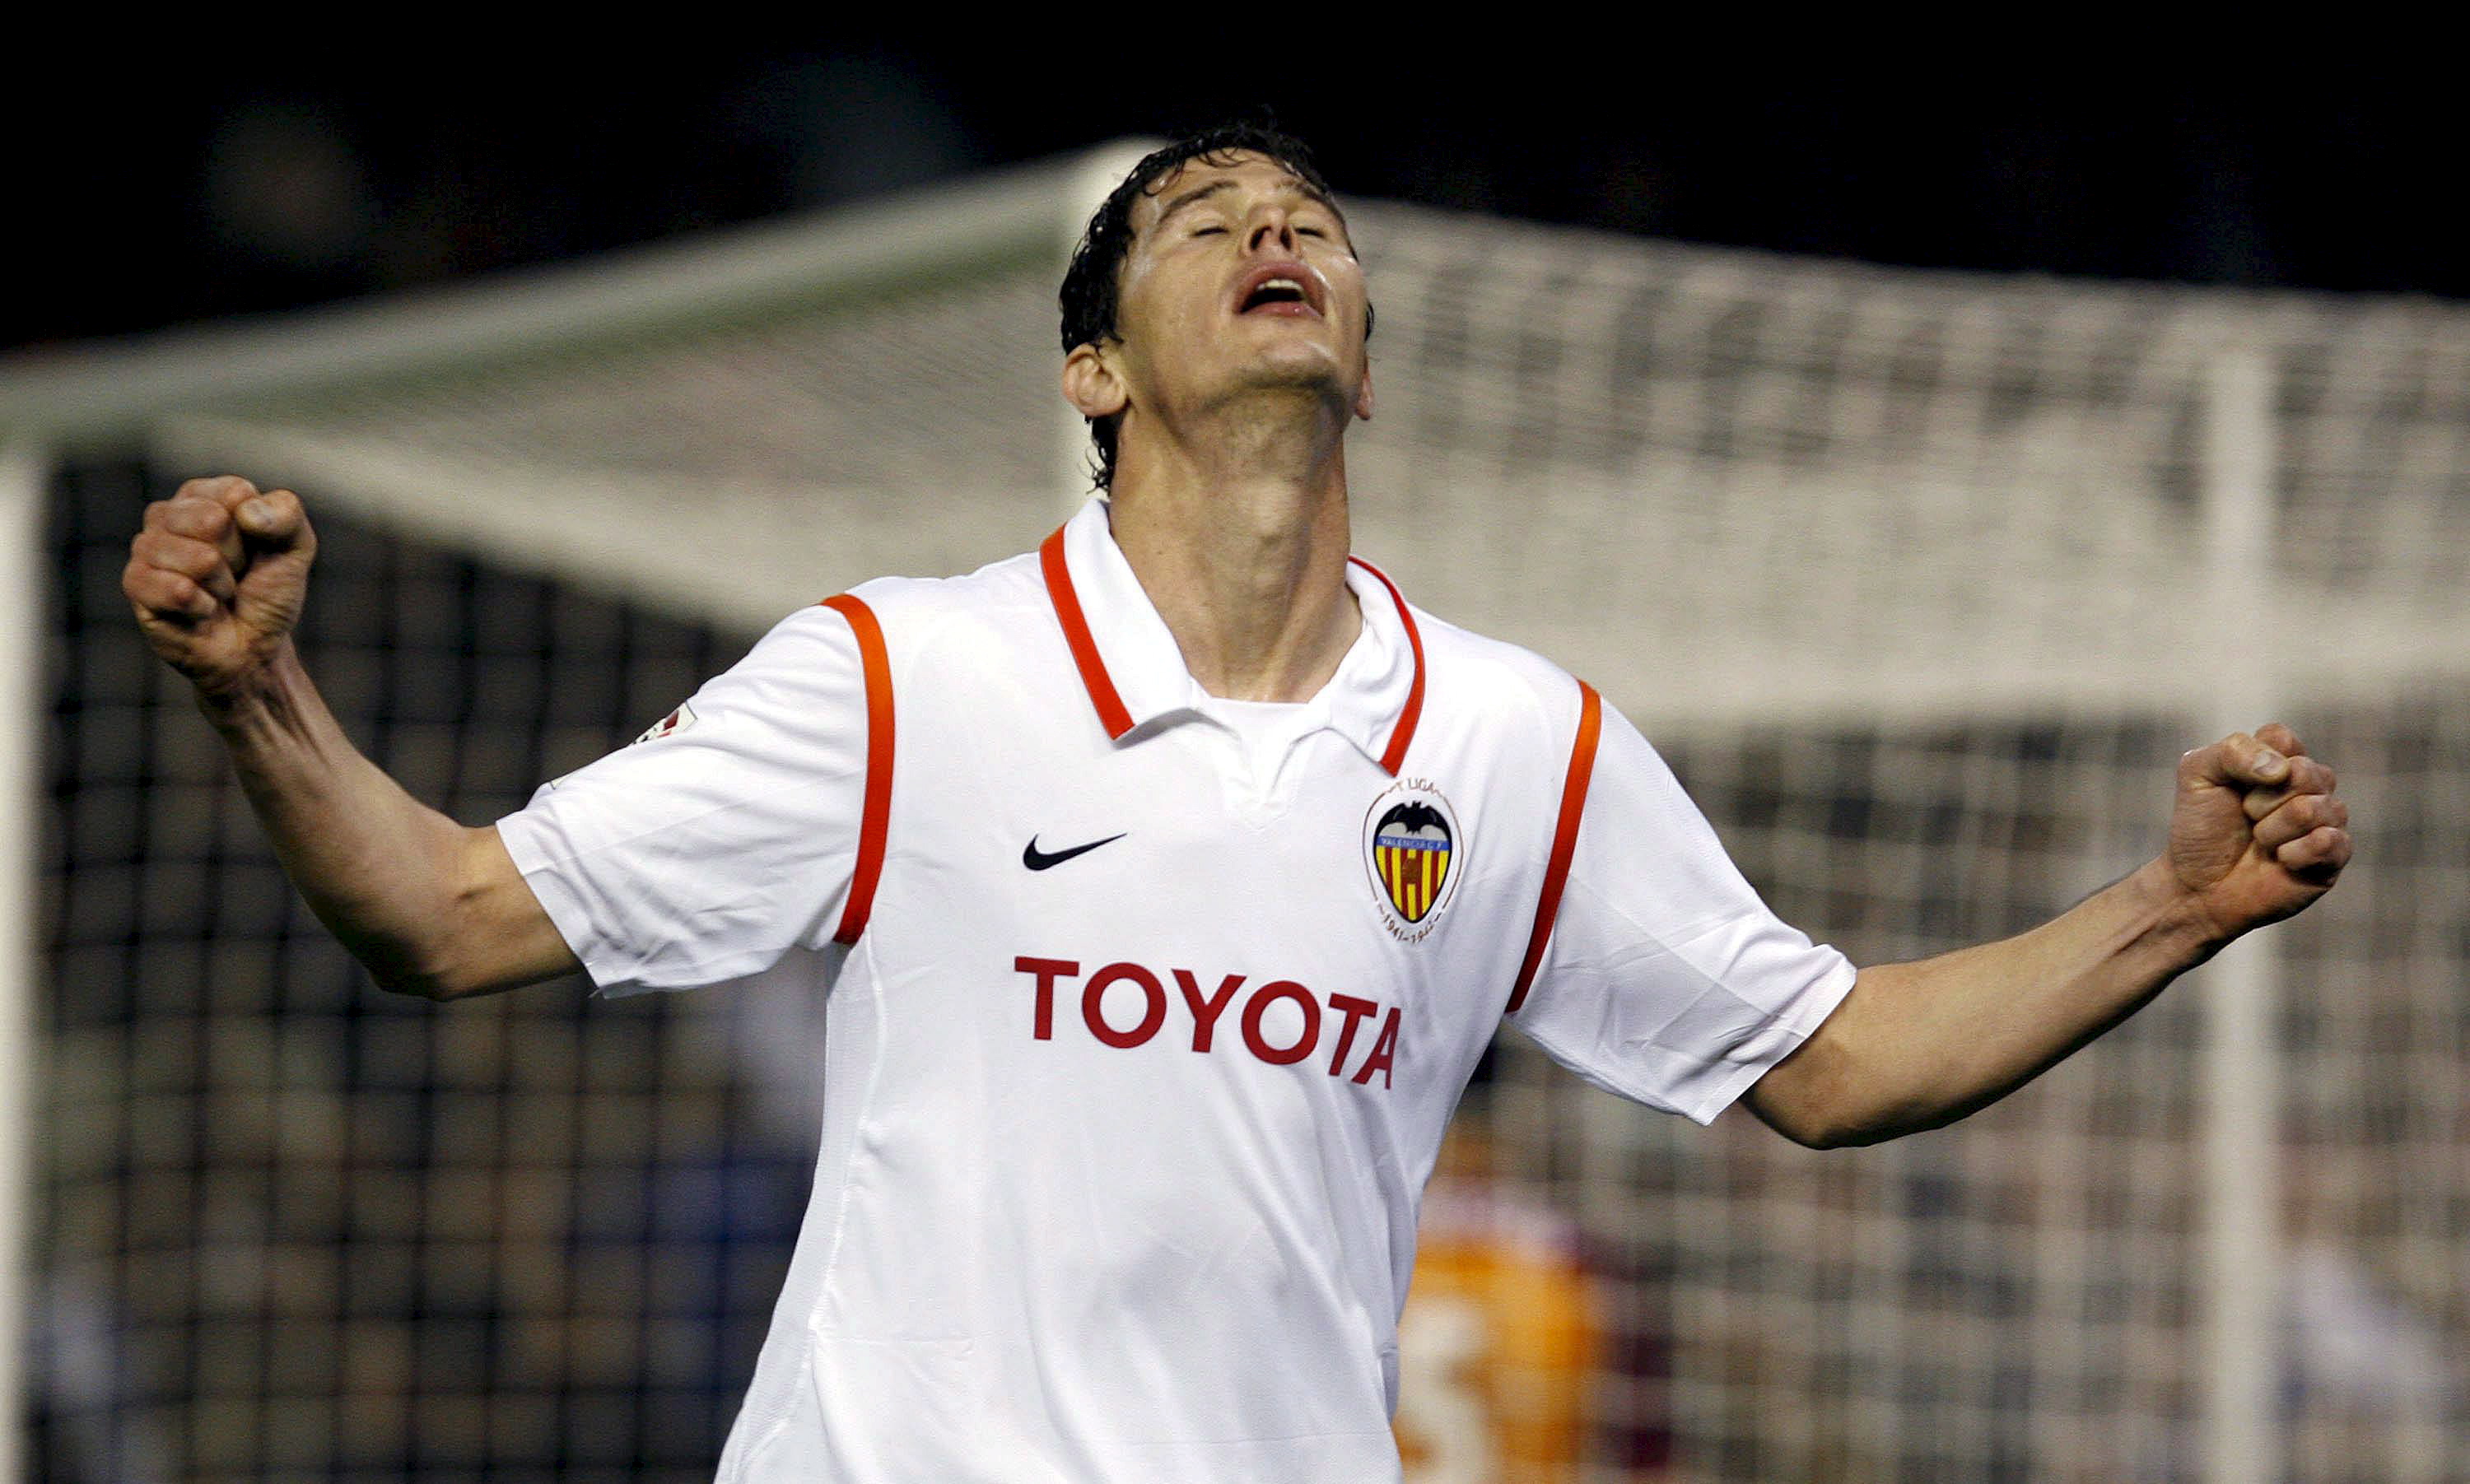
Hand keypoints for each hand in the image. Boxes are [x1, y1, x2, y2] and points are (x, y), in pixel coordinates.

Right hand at [123, 475, 317, 698]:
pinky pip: (176, 589)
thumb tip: (246, 510)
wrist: (253, 648)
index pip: (234, 494)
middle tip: (235, 575)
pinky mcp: (135, 584)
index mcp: (204, 496)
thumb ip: (286, 515)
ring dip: (221, 585)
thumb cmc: (268, 592)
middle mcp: (168, 515)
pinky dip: (202, 607)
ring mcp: (146, 549)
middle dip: (237, 558)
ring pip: (197, 557)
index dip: (257, 530)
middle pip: (212, 521)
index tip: (256, 549)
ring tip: (219, 594)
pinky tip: (202, 612)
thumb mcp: (295, 548)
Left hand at [2167, 723, 2350, 938]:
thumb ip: (2231, 752)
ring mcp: (2325, 820)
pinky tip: (2281, 861)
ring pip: (2314, 808)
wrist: (2198, 886)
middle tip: (2246, 818)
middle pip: (2303, 772)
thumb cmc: (2200, 829)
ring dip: (2272, 830)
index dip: (2252, 763)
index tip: (2233, 786)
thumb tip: (2281, 769)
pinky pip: (2329, 841)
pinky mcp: (2334, 855)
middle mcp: (2309, 786)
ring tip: (2260, 842)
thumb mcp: (2197, 776)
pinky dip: (2294, 853)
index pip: (2282, 739)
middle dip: (2260, 801)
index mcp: (2279, 760)